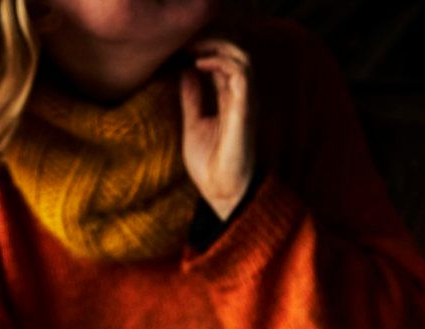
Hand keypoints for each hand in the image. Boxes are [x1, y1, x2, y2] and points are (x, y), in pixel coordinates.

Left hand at [180, 39, 254, 220]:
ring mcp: (245, 99)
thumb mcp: (194, 124)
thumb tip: (184, 72)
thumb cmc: (209, 165)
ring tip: (192, 45)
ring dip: (216, 44)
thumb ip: (192, 98)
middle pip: (233, 51)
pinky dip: (220, 61)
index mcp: (228, 97)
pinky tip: (199, 63)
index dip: (203, 47)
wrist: (221, 192)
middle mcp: (240, 94)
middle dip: (210, 39)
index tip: (179, 47)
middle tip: (184, 40)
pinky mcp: (246, 107)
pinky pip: (241, 71)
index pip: (221, 59)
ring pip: (240, 54)